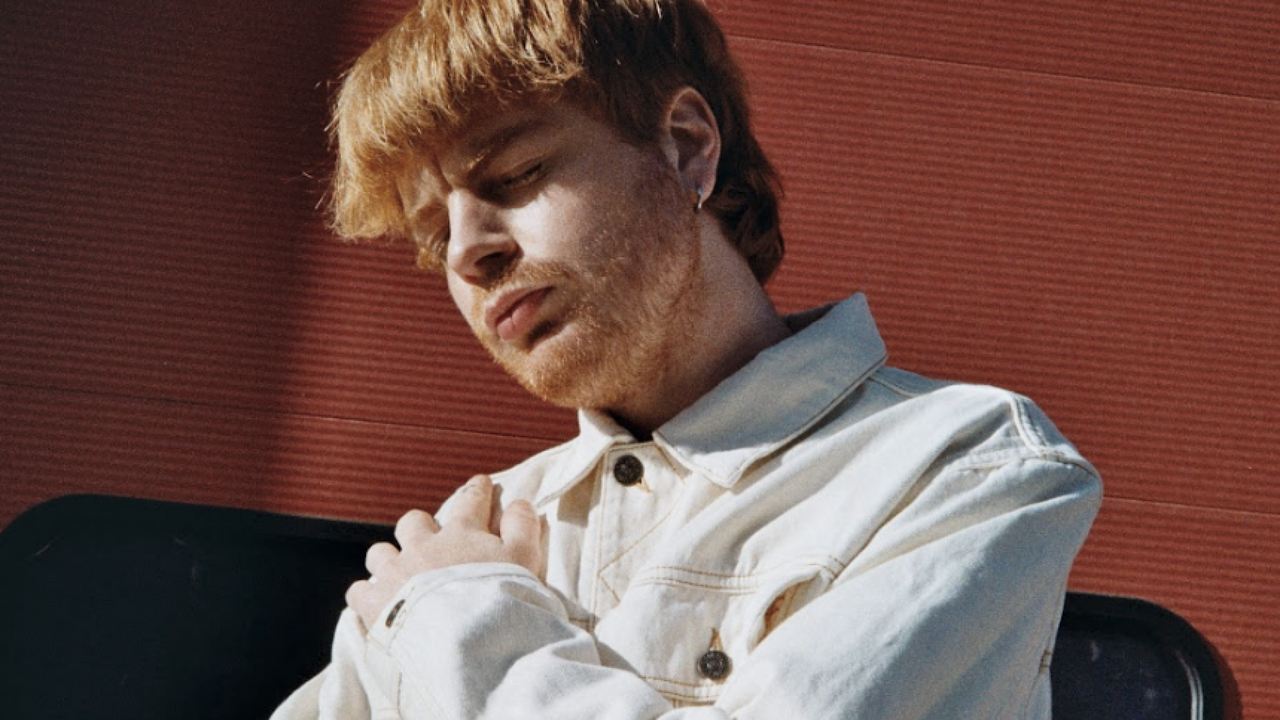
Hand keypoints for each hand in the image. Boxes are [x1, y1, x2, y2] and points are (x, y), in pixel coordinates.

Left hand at [345, 475, 545, 630]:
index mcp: (461, 533)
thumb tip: (520, 502)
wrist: (467, 638)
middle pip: (413, 522)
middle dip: (419, 527)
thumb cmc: (501, 597)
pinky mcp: (374, 602)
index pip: (470, 501)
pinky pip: (359, 591)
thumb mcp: (525, 557)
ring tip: (397, 572)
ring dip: (388, 560)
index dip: (476, 491)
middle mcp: (424, 546)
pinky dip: (366, 595)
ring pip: (380, 553)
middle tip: (428, 538)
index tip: (479, 483)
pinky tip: (374, 602)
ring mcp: (396, 573)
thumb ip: (522, 526)